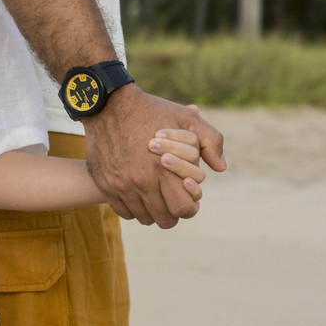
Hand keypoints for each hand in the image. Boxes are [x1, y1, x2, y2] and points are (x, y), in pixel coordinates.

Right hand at [83, 86, 225, 227]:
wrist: (107, 105)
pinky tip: (137, 194)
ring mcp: (120, 186)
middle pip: (164, 220)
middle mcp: (141, 182)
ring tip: (155, 196)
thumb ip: (211, 141)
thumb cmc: (150, 111)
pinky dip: (133, 208)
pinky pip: (123, 211)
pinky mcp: (104, 185)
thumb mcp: (186, 118)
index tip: (186, 198)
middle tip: (171, 200)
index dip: (189, 207)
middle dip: (172, 213)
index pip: (183, 210)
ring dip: (152, 211)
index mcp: (164, 170)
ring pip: (143, 218)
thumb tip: (220, 167)